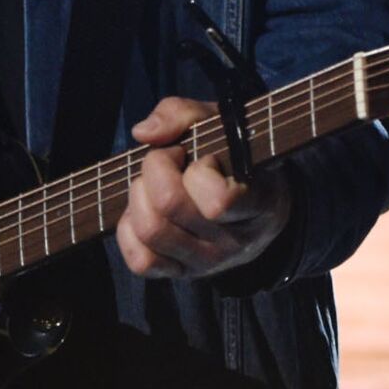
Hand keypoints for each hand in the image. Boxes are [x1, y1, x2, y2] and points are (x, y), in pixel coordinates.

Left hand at [115, 96, 290, 281]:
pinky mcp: (182, 274)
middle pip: (169, 207)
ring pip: (151, 232)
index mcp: (259, 204)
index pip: (217, 201)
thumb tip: (143, 134)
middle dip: (155, 170)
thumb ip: (183, 114)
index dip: (197, 169)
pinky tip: (144, 211)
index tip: (198, 154)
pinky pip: (141, 262)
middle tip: (168, 159)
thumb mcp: (220, 122)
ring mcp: (209, 262)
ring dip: (139, 197)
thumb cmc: (234, 155)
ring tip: (154, 185)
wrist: (257, 203)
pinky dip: (129, 232)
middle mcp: (235, 241)